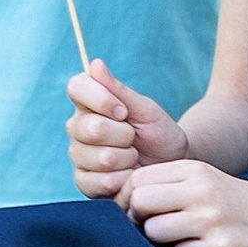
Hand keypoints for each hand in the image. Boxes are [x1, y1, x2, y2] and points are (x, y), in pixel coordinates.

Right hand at [66, 58, 188, 199]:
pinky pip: (98, 182)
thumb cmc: (158, 135)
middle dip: (125, 135)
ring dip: (127, 159)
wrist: (171, 167)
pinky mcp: (84, 182)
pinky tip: (128, 175)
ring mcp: (78, 156)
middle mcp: (77, 128)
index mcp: (88, 104)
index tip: (124, 111)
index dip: (102, 99)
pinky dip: (123, 179)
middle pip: (92, 127)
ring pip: (101, 157)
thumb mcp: (146, 110)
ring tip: (133, 157)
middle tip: (134, 138)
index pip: (77, 87)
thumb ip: (119, 90)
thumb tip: (94, 64)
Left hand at [122, 158, 247, 246]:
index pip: (138, 180)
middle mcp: (203, 191)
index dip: (130, 198)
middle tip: (158, 226)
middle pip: (140, 203)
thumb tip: (118, 205)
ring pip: (154, 232)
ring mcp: (213, 220)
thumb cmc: (237, 203)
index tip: (143, 211)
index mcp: (195, 170)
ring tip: (184, 238)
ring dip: (162, 241)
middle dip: (140, 219)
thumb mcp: (205, 181)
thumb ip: (166, 185)